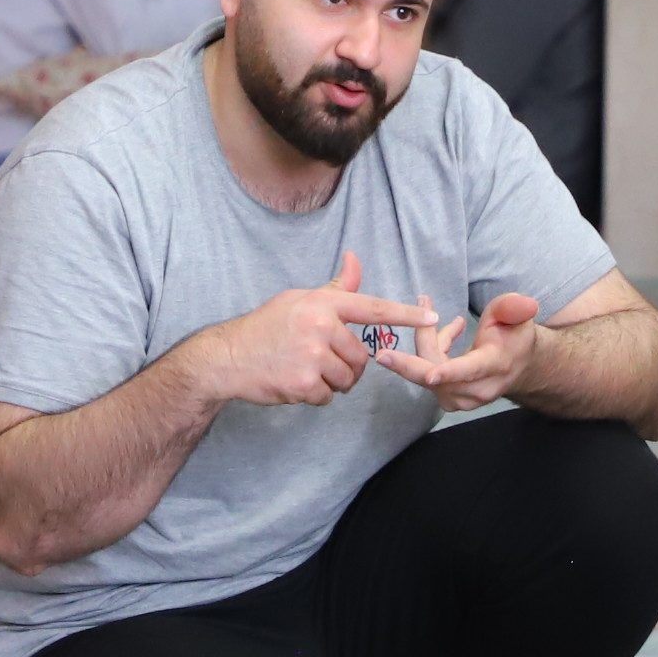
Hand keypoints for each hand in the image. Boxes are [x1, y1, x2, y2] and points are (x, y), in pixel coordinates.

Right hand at [197, 253, 435, 409]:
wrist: (226, 357)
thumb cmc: (265, 327)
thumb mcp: (299, 300)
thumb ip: (335, 289)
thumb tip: (355, 259)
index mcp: (322, 303)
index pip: (372, 308)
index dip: (404, 315)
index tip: (431, 318)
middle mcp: (319, 326)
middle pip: (361, 357)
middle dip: (346, 366)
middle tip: (319, 361)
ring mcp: (311, 355)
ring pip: (347, 380)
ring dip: (331, 383)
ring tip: (304, 370)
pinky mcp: (302, 382)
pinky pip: (327, 397)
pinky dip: (313, 396)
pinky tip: (293, 383)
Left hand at [375, 289, 540, 415]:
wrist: (519, 366)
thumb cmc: (515, 337)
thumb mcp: (517, 317)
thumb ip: (514, 309)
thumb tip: (526, 303)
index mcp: (494, 366)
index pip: (470, 371)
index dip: (450, 373)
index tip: (431, 375)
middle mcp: (477, 388)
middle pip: (436, 378)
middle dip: (408, 366)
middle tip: (382, 355)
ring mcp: (462, 398)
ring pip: (429, 370)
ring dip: (427, 338)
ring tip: (431, 305)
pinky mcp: (449, 398)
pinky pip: (428, 374)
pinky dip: (430, 349)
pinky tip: (447, 330)